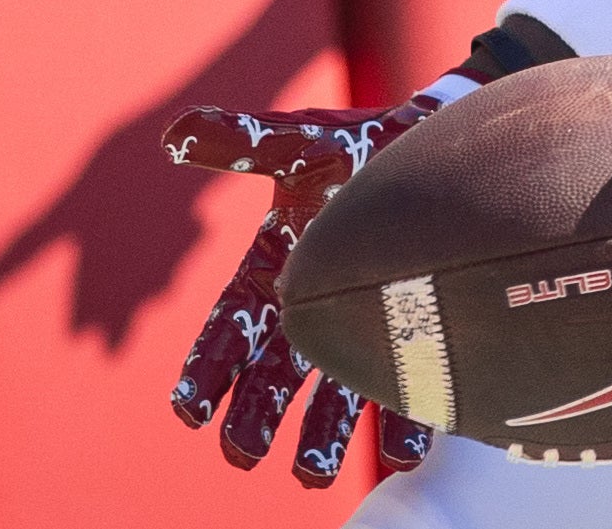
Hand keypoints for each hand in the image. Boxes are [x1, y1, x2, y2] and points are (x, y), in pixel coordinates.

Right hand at [161, 100, 446, 486]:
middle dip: (255, 414)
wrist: (436, 141)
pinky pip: (407, 381)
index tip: (188, 410)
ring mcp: (362, 321)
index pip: (229, 327)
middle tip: (243, 453)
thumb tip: (175, 134)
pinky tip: (403, 453)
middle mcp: (311, 305)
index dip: (207, 369)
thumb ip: (242, 143)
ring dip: (320, 435)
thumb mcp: (301, 142)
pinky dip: (403, 419)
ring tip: (311, 476)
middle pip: (273, 374)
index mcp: (272, 268)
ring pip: (332, 392)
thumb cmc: (358, 143)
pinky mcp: (415, 327)